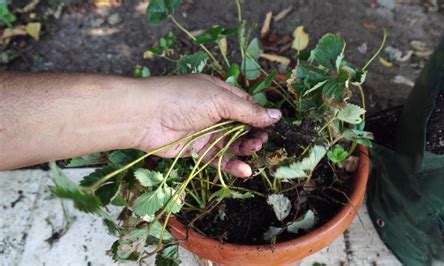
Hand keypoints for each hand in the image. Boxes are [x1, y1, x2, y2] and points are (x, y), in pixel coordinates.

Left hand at [137, 74, 281, 177]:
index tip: (271, 127)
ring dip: (244, 149)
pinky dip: (231, 165)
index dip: (259, 116)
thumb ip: (248, 111)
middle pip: (241, 126)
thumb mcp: (219, 100)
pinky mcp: (197, 150)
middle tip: (260, 142)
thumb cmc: (182, 99)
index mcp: (220, 93)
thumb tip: (276, 116)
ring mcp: (205, 132)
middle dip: (253, 134)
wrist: (145, 116)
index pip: (246, 105)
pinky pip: (218, 158)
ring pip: (231, 144)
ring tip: (252, 151)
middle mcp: (214, 112)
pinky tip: (244, 170)